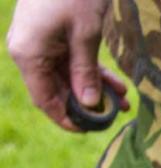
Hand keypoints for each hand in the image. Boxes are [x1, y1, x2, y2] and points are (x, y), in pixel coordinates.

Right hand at [6, 0, 129, 131]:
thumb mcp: (85, 35)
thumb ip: (85, 71)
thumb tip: (88, 104)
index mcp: (28, 55)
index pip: (45, 100)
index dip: (68, 118)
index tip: (92, 130)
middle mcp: (29, 52)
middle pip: (57, 90)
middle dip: (88, 104)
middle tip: (117, 114)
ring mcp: (39, 43)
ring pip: (67, 77)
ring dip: (94, 89)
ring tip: (124, 101)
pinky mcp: (52, 35)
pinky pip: (71, 61)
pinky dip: (92, 72)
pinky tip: (117, 85)